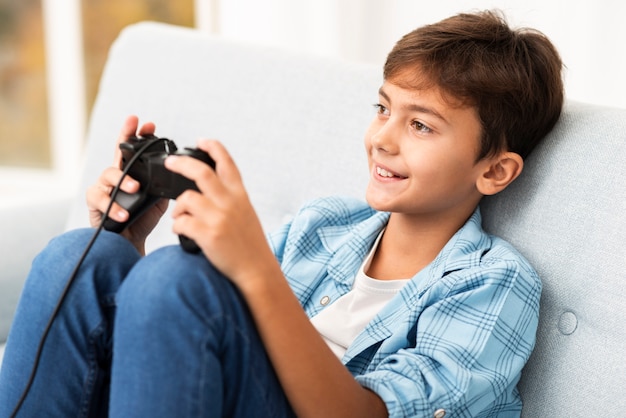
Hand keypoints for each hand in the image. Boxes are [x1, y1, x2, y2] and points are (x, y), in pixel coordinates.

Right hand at [86, 115, 168, 253]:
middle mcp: (116, 176)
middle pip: (118, 152)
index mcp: (133, 173)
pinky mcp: (94, 202)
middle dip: (125, 135)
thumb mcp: (157, 201)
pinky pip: (100, 199)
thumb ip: (161, 186)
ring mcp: (104, 187)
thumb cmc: (142, 219)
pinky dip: (113, 207)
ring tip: (135, 188)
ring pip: (109, 174)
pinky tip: (124, 214)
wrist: (130, 243)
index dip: (139, 135)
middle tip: (134, 127)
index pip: (135, 150)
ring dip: (124, 180)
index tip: (149, 124)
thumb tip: (175, 176)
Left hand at [164, 139, 277, 286]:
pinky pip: (182, 223)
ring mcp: (220, 219)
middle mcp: (231, 203)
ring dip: (177, 207)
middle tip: (170, 163)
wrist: (257, 270)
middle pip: (201, 172)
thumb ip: (230, 198)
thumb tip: (206, 188)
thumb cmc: (250, 244)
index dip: (213, 147)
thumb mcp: (246, 213)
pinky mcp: (209, 235)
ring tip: (179, 215)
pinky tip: (182, 231)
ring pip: (187, 199)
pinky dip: (177, 225)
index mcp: (240, 195)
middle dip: (181, 164)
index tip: (202, 140)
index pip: (227, 163)